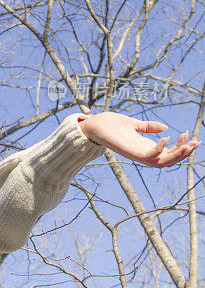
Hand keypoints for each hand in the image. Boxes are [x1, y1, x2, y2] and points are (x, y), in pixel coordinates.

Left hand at [78, 111, 200, 167]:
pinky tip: (167, 138)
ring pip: (162, 162)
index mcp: (145, 147)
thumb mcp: (133, 124)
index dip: (181, 148)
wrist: (92, 125)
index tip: (191, 137)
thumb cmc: (109, 125)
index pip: (168, 153)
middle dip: (183, 153)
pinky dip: (159, 149)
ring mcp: (136, 154)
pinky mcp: (129, 152)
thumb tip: (165, 127)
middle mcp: (142, 153)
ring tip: (186, 143)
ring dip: (176, 154)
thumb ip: (148, 127)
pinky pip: (148, 157)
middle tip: (195, 142)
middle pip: (168, 160)